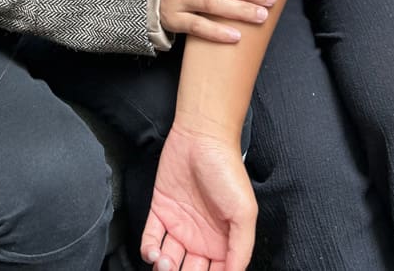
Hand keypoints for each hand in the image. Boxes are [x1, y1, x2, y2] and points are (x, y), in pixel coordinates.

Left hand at [142, 124, 256, 270]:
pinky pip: (150, 238)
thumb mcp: (244, 212)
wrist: (202, 136)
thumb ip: (241, 249)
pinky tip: (153, 252)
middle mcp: (200, 237)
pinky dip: (148, 251)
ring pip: (168, 260)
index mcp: (222, 241)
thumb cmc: (226, 170)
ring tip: (165, 263)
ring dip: (164, 269)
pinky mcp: (160, 210)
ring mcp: (179, 224)